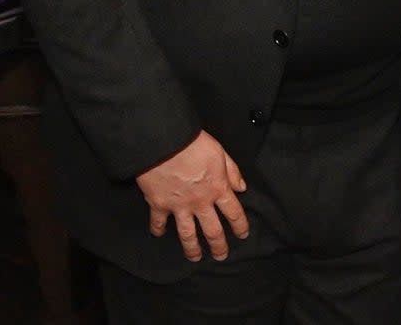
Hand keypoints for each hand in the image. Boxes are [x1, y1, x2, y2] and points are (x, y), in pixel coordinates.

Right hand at [135, 130, 249, 261]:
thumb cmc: (194, 143)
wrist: (164, 143)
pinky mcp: (159, 205)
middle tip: (221, 256)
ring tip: (195, 258)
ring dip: (192, 248)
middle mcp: (200, 202)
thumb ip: (232, 171)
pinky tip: (159, 234)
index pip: (234, 212)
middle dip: (218, 246)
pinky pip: (159, 222)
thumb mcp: (220, 152)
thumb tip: (241, 187)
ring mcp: (179, 206)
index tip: (243, 235)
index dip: (240, 226)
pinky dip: (158, 229)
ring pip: (188, 234)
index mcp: (217, 188)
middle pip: (213, 230)